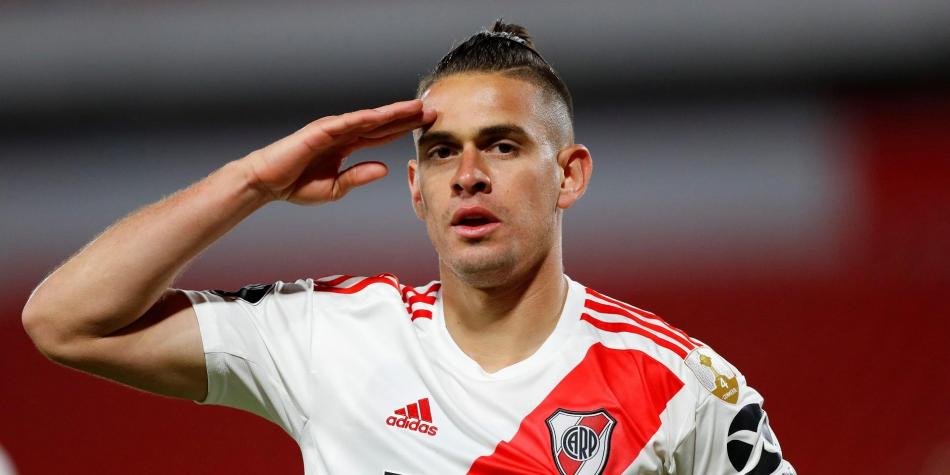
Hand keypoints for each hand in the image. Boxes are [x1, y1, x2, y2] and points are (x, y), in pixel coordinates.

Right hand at [242, 99, 434, 203]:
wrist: (266, 183)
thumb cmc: (295, 185)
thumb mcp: (335, 188)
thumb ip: (359, 176)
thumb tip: (384, 168)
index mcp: (347, 146)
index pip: (382, 135)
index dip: (403, 129)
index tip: (425, 125)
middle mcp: (343, 133)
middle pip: (382, 123)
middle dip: (406, 117)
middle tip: (432, 110)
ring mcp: (332, 129)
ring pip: (369, 119)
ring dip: (393, 113)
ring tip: (416, 108)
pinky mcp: (320, 131)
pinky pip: (347, 123)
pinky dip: (367, 118)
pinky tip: (384, 115)